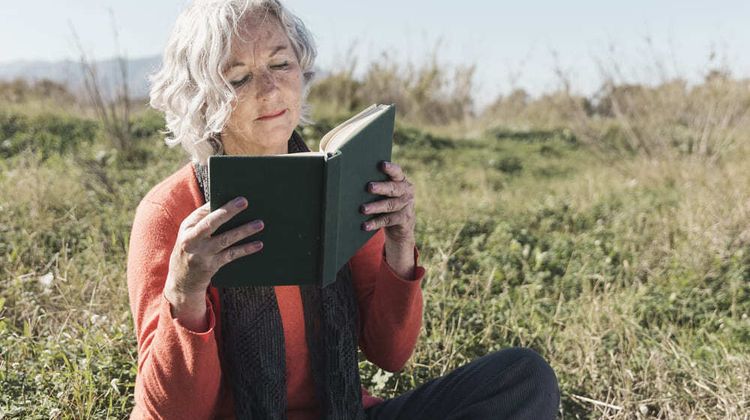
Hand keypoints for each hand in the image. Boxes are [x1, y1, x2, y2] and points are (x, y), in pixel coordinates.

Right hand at [164, 197, 263, 328]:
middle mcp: (191, 240)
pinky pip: (231, 255)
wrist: (181, 282)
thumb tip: (228, 206)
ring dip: (243, 231)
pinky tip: (258, 244)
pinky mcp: (211, 266)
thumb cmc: (191, 251)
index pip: (202, 212)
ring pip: (225, 239)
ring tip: (259, 223)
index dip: (217, 203)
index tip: (233, 195)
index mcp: (186, 228)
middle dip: (228, 211)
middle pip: (211, 223)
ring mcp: (201, 254)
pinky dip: (245, 249)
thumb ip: (204, 222)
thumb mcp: (190, 235)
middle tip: (244, 201)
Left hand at [360, 161, 416, 277]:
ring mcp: (407, 206)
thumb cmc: (388, 202)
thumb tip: (353, 178)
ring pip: (389, 205)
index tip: (382, 165)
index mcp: (402, 181)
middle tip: (369, 187)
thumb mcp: (387, 192)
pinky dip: (375, 223)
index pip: (397, 172)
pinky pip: (388, 220)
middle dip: (381, 188)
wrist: (403, 225)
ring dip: (375, 207)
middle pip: (393, 189)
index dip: (390, 168)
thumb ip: (378, 184)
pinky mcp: (404, 220)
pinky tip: (365, 225)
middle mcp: (406, 192)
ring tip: (363, 209)